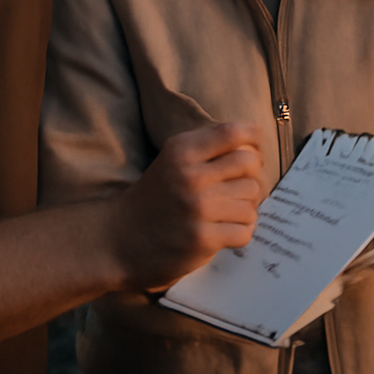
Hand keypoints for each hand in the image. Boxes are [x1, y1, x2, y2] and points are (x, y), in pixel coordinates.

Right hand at [108, 122, 264, 291]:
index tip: (252, 154)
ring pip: (252, 200)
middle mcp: (190, 176)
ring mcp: (197, 208)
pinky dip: (239, 233)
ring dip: (244, 209)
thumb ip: (209, 145)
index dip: (254, 141)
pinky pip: (245, 230)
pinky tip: (222, 232)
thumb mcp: (173, 159)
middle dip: (251, 178)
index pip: (235, 132)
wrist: (117, 241)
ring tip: (224, 214)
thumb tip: (255, 142)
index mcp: (182, 150)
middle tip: (237, 190)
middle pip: (251, 166)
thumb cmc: (156, 198)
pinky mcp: (202, 239)